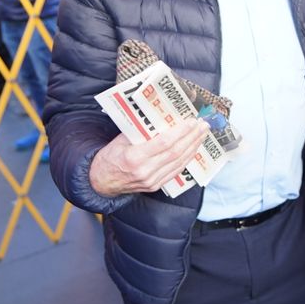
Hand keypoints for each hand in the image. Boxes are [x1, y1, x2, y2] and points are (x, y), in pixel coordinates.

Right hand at [88, 121, 207, 197]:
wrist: (101, 181)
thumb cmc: (110, 156)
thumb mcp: (121, 139)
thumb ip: (141, 131)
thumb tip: (162, 118)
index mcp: (135, 157)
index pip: (164, 143)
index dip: (181, 132)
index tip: (192, 122)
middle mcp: (145, 171)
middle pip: (176, 152)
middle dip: (192, 137)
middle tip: (203, 125)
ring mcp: (151, 180)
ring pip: (179, 162)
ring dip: (193, 147)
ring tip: (202, 135)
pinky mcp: (155, 186)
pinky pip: (175, 171)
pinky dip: (186, 159)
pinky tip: (193, 149)